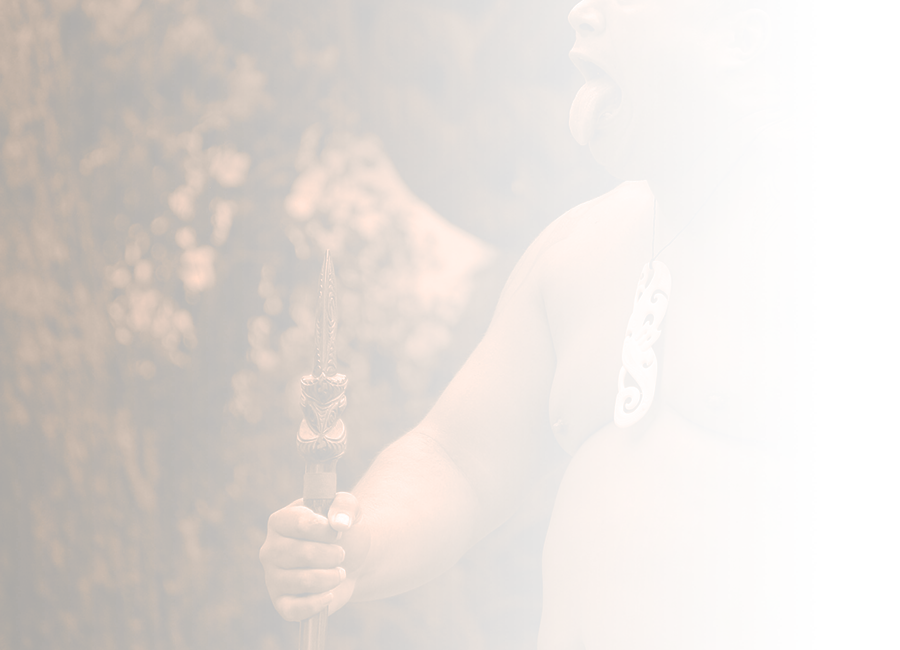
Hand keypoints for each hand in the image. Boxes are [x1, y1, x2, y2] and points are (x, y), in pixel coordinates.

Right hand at [260, 491, 366, 620]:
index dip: (326, 530)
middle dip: (333, 555)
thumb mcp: (349, 508)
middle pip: (304, 554)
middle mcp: (270, 550)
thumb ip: (345, 506)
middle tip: (341, 554)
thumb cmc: (342, 530)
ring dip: (332, 577)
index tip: (338, 531)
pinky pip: (296, 609)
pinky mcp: (281, 603)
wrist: (350, 560)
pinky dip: (319, 602)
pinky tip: (330, 594)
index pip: (300, 524)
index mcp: (280, 521)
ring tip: (339, 572)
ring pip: (304, 581)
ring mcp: (273, 578)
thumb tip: (339, 523)